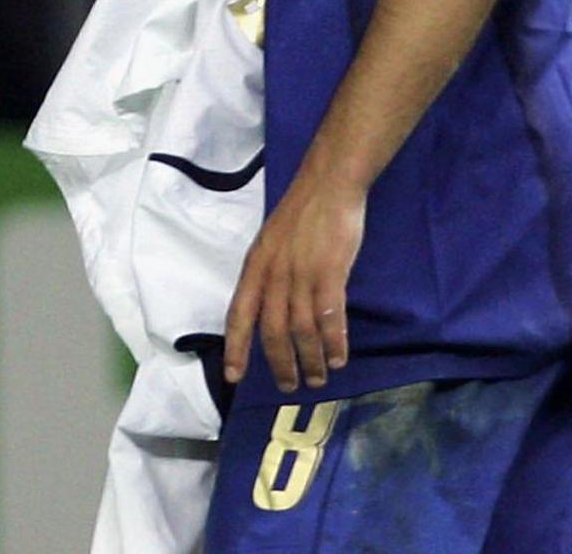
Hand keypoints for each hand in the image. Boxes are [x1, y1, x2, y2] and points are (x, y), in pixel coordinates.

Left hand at [223, 170, 364, 393]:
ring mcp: (302, 275)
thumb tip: (269, 307)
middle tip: (290, 386)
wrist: (328, 184)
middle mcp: (274, 275)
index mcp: (255, 267)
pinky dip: (334, 343)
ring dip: (310, 360)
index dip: (236, 347)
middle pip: (272, 331)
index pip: (239, 315)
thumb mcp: (271, 242)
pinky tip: (338, 358)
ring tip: (317, 378)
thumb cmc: (302, 212)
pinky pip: (330, 318)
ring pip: (302, 331)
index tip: (233, 376)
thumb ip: (268, 274)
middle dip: (281, 364)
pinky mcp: (330, 273)